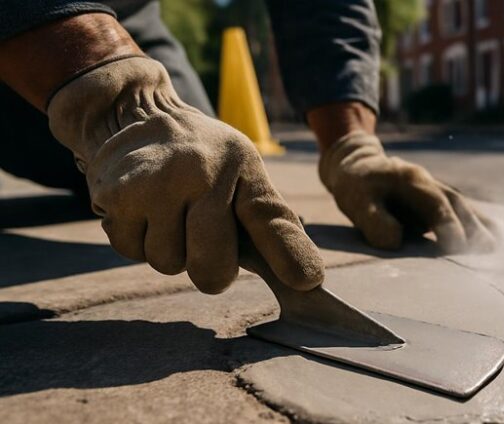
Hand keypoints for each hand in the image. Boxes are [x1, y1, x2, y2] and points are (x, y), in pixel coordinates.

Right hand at [48, 57, 323, 292]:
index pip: (269, 221)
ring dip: (169, 250)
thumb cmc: (206, 161)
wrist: (137, 116)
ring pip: (167, 264)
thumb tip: (309, 282)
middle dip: (211, 270)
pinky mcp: (117, 194)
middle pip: (211, 268)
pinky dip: (136, 239)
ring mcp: (157, 183)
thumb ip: (271, 226)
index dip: (288, 256)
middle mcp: (202, 173)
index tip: (307, 282)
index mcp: (243, 169)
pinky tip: (143, 207)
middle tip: (206, 242)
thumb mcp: (246, 177)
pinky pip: (131, 250)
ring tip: (169, 211)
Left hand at [318, 132, 495, 252]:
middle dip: (473, 227)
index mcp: (411, 181)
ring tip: (499, 247)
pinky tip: (496, 236)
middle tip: (489, 251)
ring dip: (481, 226)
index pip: (435, 205)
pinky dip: (479, 222)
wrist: (358, 164)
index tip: (457, 247)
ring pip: (464, 206)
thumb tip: (396, 241)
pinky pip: (462, 210)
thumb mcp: (356, 202)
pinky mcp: (437, 197)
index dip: (447, 225)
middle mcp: (429, 182)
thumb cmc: (356, 186)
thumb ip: (374, 221)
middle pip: (457, 205)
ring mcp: (436, 188)